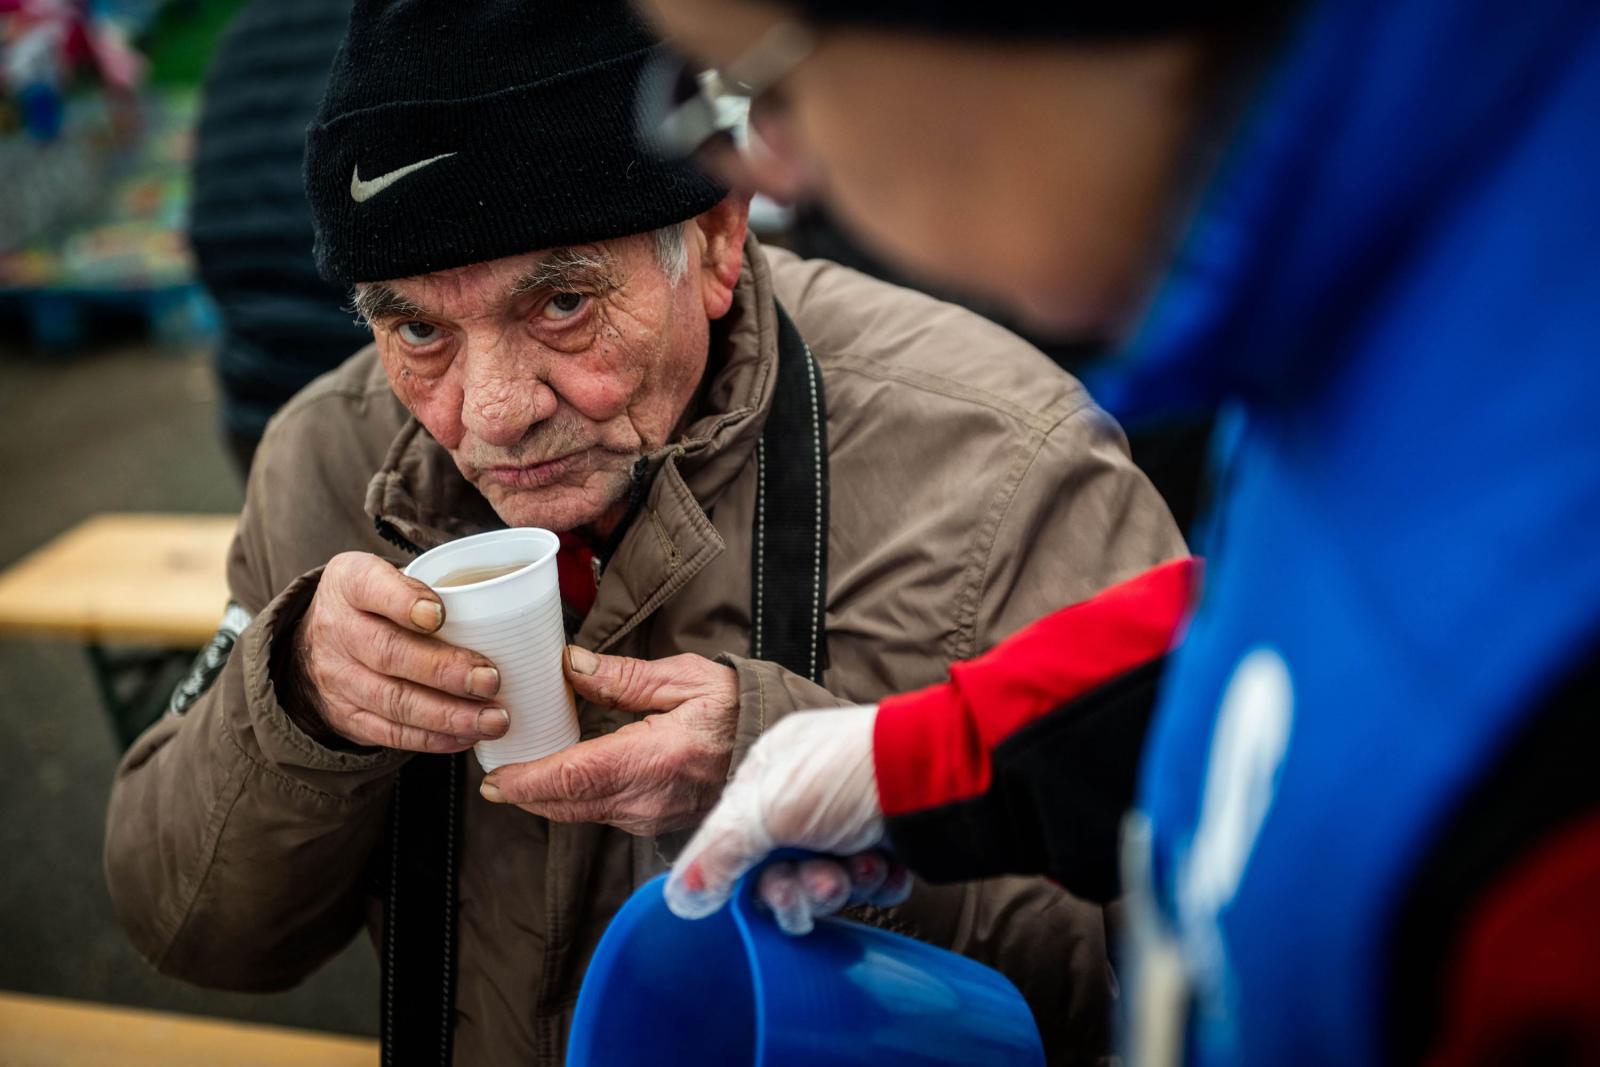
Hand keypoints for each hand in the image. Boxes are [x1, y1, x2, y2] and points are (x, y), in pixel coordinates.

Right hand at [289, 552, 509, 752]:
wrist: (320, 643)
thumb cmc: (381, 603)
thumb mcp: (390, 576)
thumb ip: (432, 585)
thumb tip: (511, 607)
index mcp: (350, 583)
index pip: (371, 587)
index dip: (404, 601)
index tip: (440, 615)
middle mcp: (338, 629)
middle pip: (389, 652)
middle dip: (444, 670)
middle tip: (491, 680)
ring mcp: (339, 678)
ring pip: (394, 700)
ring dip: (448, 714)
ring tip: (493, 719)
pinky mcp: (347, 716)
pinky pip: (390, 733)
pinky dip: (433, 739)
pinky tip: (467, 737)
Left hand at [477, 647, 739, 836]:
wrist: (774, 750)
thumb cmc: (736, 710)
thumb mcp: (686, 678)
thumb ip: (625, 677)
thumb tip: (571, 666)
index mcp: (654, 759)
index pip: (574, 777)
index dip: (527, 781)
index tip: (494, 778)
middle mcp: (647, 799)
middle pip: (566, 803)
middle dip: (524, 792)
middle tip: (493, 772)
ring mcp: (649, 817)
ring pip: (579, 813)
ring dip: (545, 796)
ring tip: (519, 770)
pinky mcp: (652, 822)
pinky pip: (599, 814)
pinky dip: (572, 798)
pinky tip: (562, 775)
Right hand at [664, 704, 909, 934]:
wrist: (935, 775)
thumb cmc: (844, 773)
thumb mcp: (766, 808)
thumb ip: (718, 853)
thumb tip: (680, 896)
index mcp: (770, 775)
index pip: (736, 840)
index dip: (745, 875)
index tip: (760, 891)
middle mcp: (808, 797)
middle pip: (780, 870)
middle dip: (799, 888)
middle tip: (823, 884)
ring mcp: (851, 820)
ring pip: (826, 883)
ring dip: (840, 887)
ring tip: (859, 869)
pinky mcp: (890, 844)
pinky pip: (870, 886)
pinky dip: (877, 884)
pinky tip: (886, 867)